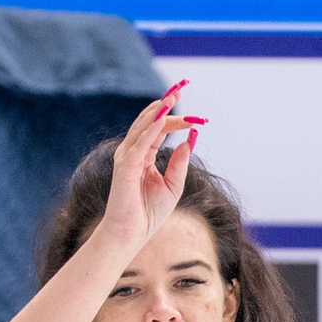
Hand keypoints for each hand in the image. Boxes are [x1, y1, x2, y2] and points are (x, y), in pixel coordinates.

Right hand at [90, 82, 202, 259]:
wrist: (131, 233)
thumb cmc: (149, 214)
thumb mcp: (173, 185)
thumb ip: (179, 163)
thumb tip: (188, 141)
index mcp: (143, 155)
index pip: (160, 128)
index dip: (176, 119)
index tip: (196, 117)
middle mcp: (133, 151)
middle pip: (150, 120)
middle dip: (165, 104)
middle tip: (181, 88)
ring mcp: (127, 157)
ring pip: (143, 126)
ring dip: (158, 110)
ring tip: (172, 95)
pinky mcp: (125, 166)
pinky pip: (140, 143)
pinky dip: (151, 129)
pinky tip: (163, 117)